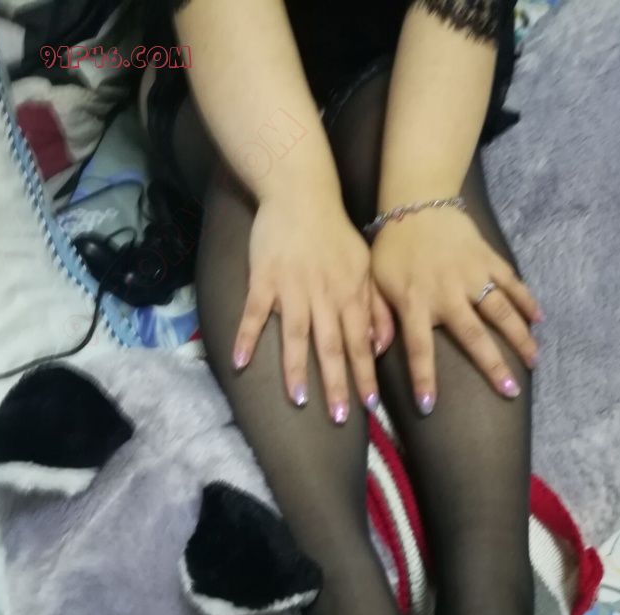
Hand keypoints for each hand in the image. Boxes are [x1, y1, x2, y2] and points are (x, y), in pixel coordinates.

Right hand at [233, 189, 393, 422]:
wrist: (301, 193)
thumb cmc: (334, 234)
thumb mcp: (365, 267)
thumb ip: (374, 307)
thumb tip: (380, 346)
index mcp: (350, 294)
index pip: (360, 342)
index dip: (365, 374)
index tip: (369, 405)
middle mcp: (323, 295)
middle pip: (331, 345)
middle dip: (336, 382)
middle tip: (339, 417)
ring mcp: (292, 288)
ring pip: (296, 334)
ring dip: (297, 368)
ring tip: (297, 399)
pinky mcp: (263, 279)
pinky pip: (254, 312)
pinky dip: (246, 337)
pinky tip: (239, 363)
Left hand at [370, 207, 541, 413]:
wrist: (415, 203)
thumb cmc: (391, 250)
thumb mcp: (373, 283)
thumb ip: (376, 318)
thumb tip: (375, 351)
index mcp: (414, 302)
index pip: (419, 349)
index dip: (424, 379)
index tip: (429, 407)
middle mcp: (447, 292)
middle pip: (473, 336)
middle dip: (492, 365)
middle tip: (509, 392)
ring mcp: (471, 275)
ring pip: (500, 311)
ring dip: (519, 337)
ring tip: (534, 361)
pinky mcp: (488, 259)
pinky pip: (511, 282)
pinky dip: (526, 300)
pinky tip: (539, 320)